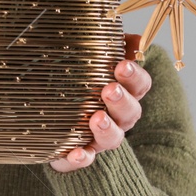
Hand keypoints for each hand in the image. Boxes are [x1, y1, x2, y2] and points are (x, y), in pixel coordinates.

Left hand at [50, 34, 152, 172]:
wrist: (54, 118)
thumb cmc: (81, 83)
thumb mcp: (94, 60)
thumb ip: (111, 46)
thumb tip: (133, 37)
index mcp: (125, 92)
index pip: (140, 84)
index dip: (135, 75)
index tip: (122, 64)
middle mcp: (119, 118)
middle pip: (131, 112)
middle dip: (122, 100)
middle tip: (109, 89)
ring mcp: (101, 138)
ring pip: (113, 138)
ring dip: (107, 128)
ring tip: (97, 118)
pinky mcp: (82, 153)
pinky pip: (86, 159)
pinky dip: (83, 158)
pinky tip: (75, 153)